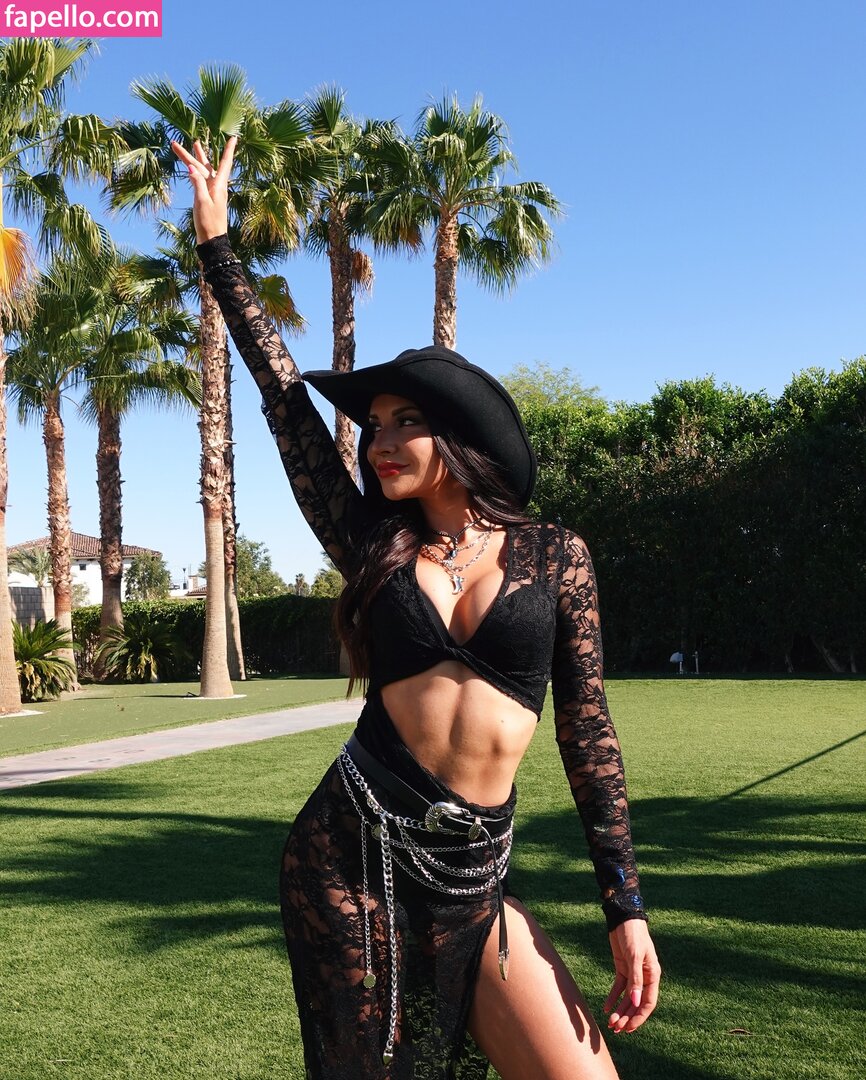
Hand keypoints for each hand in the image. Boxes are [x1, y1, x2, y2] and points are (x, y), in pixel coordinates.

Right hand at [170, 135, 236, 243]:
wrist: (212, 241)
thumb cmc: (209, 223)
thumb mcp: (202, 203)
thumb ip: (198, 185)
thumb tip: (191, 169)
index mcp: (219, 186)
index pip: (224, 163)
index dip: (229, 149)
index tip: (234, 137)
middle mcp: (216, 187)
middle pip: (205, 166)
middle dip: (194, 154)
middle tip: (186, 141)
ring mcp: (211, 193)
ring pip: (202, 171)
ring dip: (196, 159)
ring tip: (194, 145)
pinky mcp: (206, 199)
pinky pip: (200, 181)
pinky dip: (195, 173)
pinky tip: (192, 169)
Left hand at [604, 919, 660, 1033]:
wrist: (623, 917)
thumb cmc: (633, 934)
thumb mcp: (634, 956)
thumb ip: (635, 980)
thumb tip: (636, 1003)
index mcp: (653, 975)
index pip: (648, 1003)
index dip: (639, 1017)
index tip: (628, 1028)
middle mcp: (644, 977)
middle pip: (637, 1003)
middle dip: (627, 1017)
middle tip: (615, 1029)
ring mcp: (633, 973)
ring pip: (628, 998)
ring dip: (620, 1011)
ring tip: (610, 1023)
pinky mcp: (622, 968)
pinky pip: (619, 987)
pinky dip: (613, 998)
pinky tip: (605, 1008)